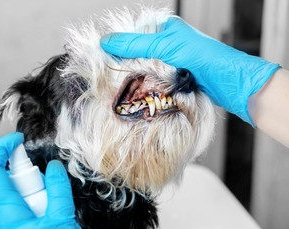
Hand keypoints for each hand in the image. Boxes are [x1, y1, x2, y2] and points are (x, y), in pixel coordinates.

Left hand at [0, 132, 81, 228]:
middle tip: (56, 197)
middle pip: (13, 186)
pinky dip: (41, 215)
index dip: (2, 147)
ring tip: (61, 223)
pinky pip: (25, 218)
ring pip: (22, 203)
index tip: (19, 139)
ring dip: (43, 203)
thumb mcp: (61, 222)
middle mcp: (0, 221)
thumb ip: (58, 189)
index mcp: (6, 211)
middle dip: (37, 184)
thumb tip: (54, 166)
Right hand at [100, 16, 279, 124]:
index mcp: (164, 30)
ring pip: (143, 71)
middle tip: (110, 77)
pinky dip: (145, 89)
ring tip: (121, 88)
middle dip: (124, 66)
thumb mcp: (165, 46)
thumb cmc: (204, 57)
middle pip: (135, 55)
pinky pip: (152, 84)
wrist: (231, 84)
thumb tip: (105, 42)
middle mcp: (166, 46)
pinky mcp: (173, 81)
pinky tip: (137, 95)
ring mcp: (169, 65)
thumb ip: (134, 44)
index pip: (131, 35)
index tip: (102, 58)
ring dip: (135, 80)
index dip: (117, 46)